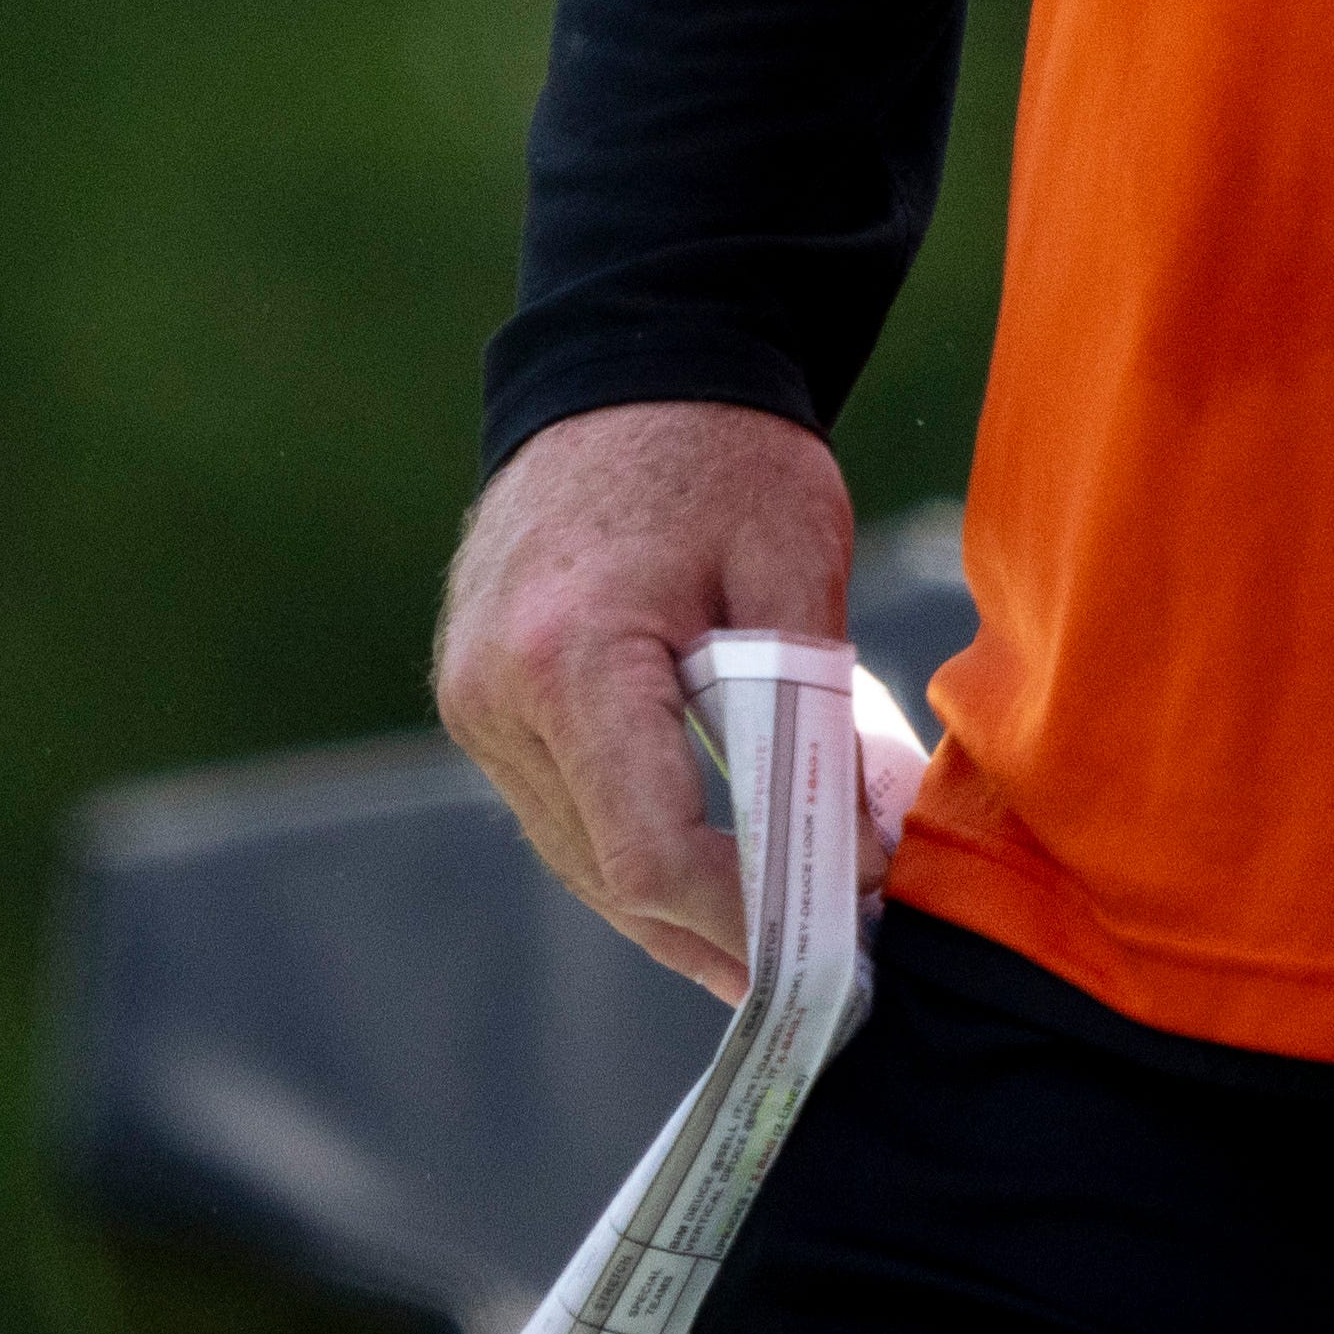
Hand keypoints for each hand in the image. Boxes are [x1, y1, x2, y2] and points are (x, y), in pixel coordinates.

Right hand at [434, 402, 859, 996]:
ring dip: (682, 914)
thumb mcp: (794, 571)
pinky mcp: (478, 699)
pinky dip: (638, 857)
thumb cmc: (723, 452)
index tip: (839, 941)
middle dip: (725, 935)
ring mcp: (474, 701)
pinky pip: (562, 815)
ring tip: (788, 948)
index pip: (651, 853)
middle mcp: (497, 692)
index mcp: (571, 656)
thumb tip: (859, 862)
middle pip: (613, 878)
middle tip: (834, 971)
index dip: (746, 921)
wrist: (627, 362)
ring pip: (582, 862)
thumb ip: (817, 721)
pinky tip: (718, 886)